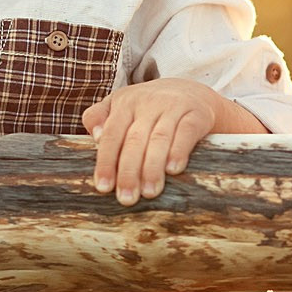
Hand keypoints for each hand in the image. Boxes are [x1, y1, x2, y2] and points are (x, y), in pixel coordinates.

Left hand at [84, 78, 256, 204]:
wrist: (192, 92)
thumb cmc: (149, 107)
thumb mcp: (122, 105)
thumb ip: (98, 117)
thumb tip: (95, 136)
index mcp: (126, 102)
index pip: (112, 133)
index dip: (107, 161)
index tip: (103, 187)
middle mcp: (148, 102)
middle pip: (135, 139)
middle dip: (129, 171)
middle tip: (127, 198)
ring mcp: (173, 106)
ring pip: (159, 138)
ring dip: (152, 167)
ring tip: (149, 192)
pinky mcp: (196, 114)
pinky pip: (186, 133)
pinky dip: (178, 151)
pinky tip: (173, 170)